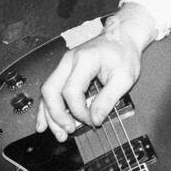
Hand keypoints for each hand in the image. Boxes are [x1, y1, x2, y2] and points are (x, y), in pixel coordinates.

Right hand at [36, 2, 157, 141]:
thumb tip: (95, 119)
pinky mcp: (65, 71)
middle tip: (68, 131)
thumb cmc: (124, 54)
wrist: (122, 36)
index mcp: (84, 60)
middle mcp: (69, 61)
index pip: (71, 91)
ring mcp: (64, 65)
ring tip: (59, 134)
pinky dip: (47, 108)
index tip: (92, 121)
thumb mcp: (125, 78)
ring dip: (49, 115)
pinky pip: (51, 90)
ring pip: (47, 92)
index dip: (79, 111)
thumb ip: (108, 99)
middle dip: (57, 115)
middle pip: (51, 91)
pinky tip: (45, 123)